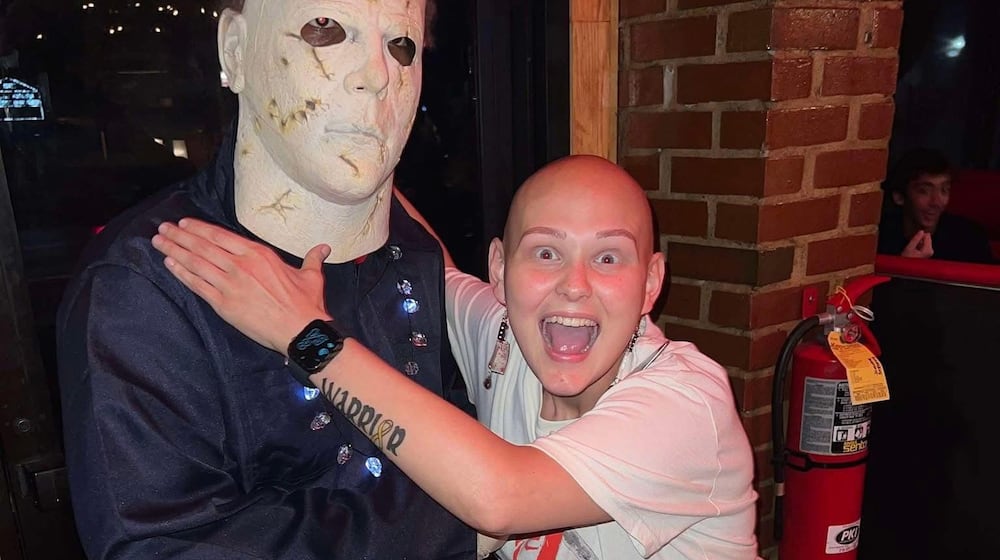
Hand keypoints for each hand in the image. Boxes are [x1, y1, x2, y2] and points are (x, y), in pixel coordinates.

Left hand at [152, 218, 331, 354]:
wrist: (300, 330)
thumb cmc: (307, 303)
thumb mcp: (312, 276)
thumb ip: (312, 258)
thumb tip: (323, 247)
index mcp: (259, 254)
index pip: (221, 236)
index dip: (200, 229)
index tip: (184, 223)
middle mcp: (240, 265)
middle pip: (203, 246)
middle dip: (180, 236)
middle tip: (163, 229)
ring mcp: (230, 284)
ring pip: (196, 263)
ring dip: (174, 251)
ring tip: (159, 242)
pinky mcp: (223, 304)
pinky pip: (197, 285)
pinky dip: (181, 273)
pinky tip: (170, 264)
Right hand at [901, 230, 933, 258]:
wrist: (907, 268)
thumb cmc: (907, 259)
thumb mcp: (909, 247)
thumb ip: (916, 239)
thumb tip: (921, 231)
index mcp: (928, 250)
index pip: (927, 235)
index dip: (919, 236)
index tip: (914, 242)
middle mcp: (931, 251)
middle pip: (927, 238)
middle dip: (920, 240)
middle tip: (913, 247)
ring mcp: (930, 252)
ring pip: (926, 240)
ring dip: (919, 243)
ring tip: (913, 250)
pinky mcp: (929, 252)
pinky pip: (925, 244)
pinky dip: (920, 245)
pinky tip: (915, 251)